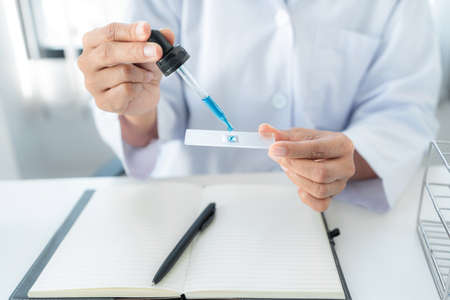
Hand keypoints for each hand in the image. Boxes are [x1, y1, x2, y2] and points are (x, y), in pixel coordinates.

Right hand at [78, 22, 174, 145]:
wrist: (143, 96)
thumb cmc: (140, 68)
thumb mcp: (150, 51)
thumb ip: (158, 40)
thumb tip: (167, 33)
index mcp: (93, 42)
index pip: (109, 32)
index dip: (129, 31)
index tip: (146, 29)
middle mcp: (87, 61)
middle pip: (109, 51)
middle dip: (136, 50)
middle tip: (158, 51)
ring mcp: (92, 83)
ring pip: (121, 72)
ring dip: (142, 73)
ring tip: (147, 75)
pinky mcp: (102, 101)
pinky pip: (126, 90)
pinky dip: (139, 87)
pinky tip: (140, 87)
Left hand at [259, 124, 355, 211]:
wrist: (329, 155)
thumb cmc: (316, 144)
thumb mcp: (300, 135)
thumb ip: (281, 134)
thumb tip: (263, 130)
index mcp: (341, 144)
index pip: (318, 149)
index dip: (294, 150)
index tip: (274, 148)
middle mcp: (346, 165)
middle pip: (321, 173)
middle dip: (295, 167)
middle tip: (281, 160)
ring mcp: (341, 183)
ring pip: (319, 189)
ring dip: (297, 179)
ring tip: (289, 169)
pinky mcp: (334, 197)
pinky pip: (320, 205)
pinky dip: (305, 197)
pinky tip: (299, 185)